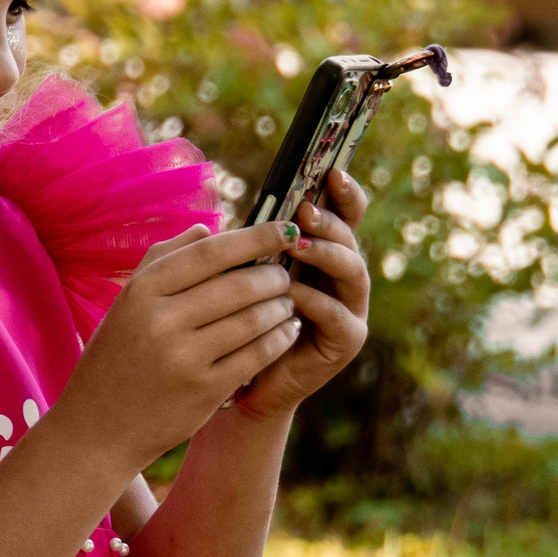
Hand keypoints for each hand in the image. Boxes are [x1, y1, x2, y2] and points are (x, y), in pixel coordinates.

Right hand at [67, 219, 301, 473]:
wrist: (97, 428)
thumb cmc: (115, 358)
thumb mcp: (126, 303)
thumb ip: (163, 260)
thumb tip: (209, 229)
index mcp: (141, 291)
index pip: (211, 252)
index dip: (256, 237)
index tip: (285, 228)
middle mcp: (161, 320)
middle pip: (239, 284)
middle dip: (274, 276)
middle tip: (285, 275)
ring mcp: (184, 357)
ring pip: (254, 319)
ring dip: (281, 307)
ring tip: (288, 302)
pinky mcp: (205, 390)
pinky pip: (257, 355)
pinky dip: (280, 338)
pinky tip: (287, 331)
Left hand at [234, 170, 371, 418]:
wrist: (241, 384)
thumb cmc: (235, 325)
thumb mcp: (230, 282)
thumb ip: (229, 256)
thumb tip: (205, 227)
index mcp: (320, 256)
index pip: (342, 217)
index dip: (344, 194)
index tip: (333, 172)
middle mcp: (341, 279)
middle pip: (350, 239)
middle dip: (330, 222)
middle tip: (305, 211)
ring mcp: (349, 309)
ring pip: (353, 271)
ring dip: (326, 254)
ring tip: (297, 244)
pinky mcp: (346, 341)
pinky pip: (338, 315)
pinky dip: (316, 301)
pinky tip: (293, 294)